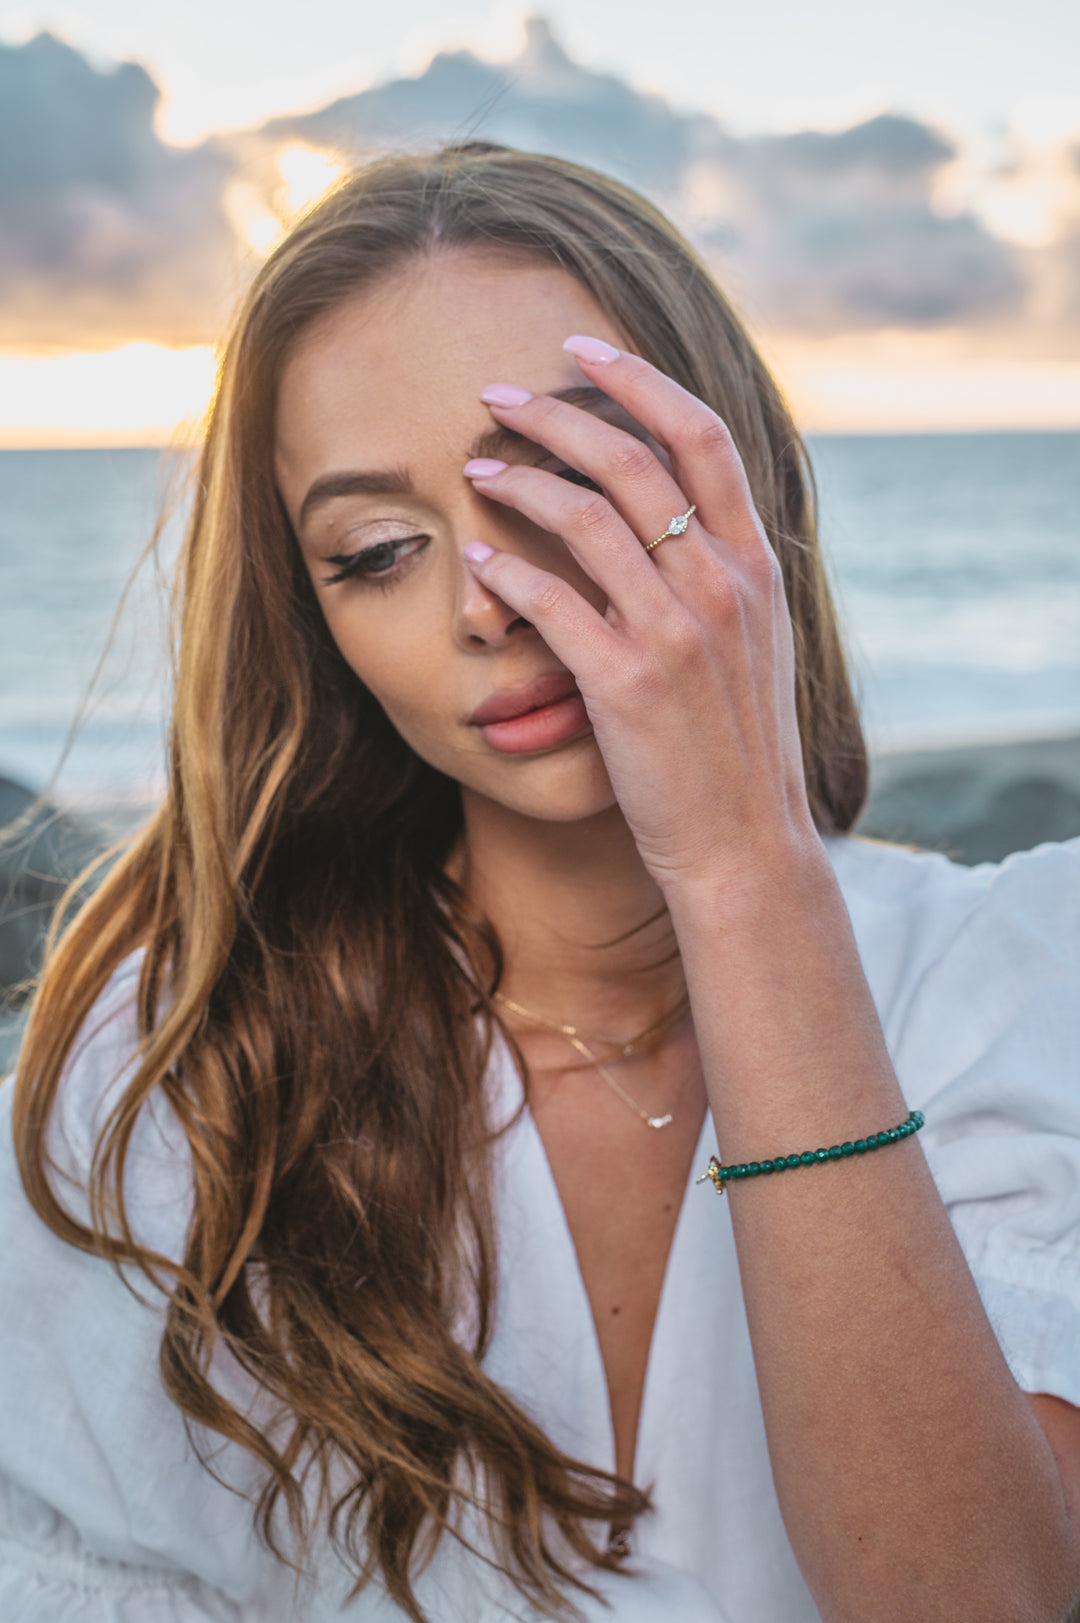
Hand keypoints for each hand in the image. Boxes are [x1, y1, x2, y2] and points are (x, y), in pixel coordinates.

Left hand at [462, 336, 823, 893]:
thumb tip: (679, 519)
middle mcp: (722, 587)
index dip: (641, 380)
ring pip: (589, 518)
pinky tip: (476, 562)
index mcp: (755, 568)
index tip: (585, 351)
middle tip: (500, 394)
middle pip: (635, 461)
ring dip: (522, 481)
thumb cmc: (737, 749)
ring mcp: (678, 634)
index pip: (703, 437)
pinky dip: (508, 572)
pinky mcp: (628, 684)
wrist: (746, 845)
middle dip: (558, 411)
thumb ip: (722, 576)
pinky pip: (555, 603)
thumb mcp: (755, 647)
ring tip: (476, 469)